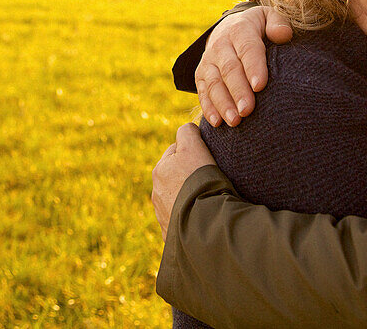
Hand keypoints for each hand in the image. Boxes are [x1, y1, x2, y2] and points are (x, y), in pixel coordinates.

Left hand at [151, 123, 216, 239]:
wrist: (204, 222)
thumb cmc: (200, 181)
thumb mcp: (194, 147)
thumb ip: (187, 132)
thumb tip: (187, 130)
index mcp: (159, 171)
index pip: (176, 152)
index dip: (194, 153)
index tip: (207, 160)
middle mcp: (156, 194)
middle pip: (176, 177)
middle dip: (189, 177)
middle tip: (209, 181)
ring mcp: (163, 216)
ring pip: (179, 199)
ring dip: (190, 198)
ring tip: (209, 200)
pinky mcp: (171, 235)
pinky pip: (184, 221)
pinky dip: (192, 218)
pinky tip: (205, 217)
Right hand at [195, 6, 291, 126]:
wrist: (228, 28)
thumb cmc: (257, 28)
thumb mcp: (268, 17)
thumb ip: (278, 23)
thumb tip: (284, 35)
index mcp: (240, 30)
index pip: (247, 49)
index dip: (253, 67)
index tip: (260, 86)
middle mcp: (220, 45)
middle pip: (229, 69)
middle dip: (238, 91)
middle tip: (247, 110)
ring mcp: (208, 61)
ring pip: (213, 83)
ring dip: (223, 103)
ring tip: (235, 121)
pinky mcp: (200, 75)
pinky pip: (202, 92)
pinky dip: (208, 108)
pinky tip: (217, 123)